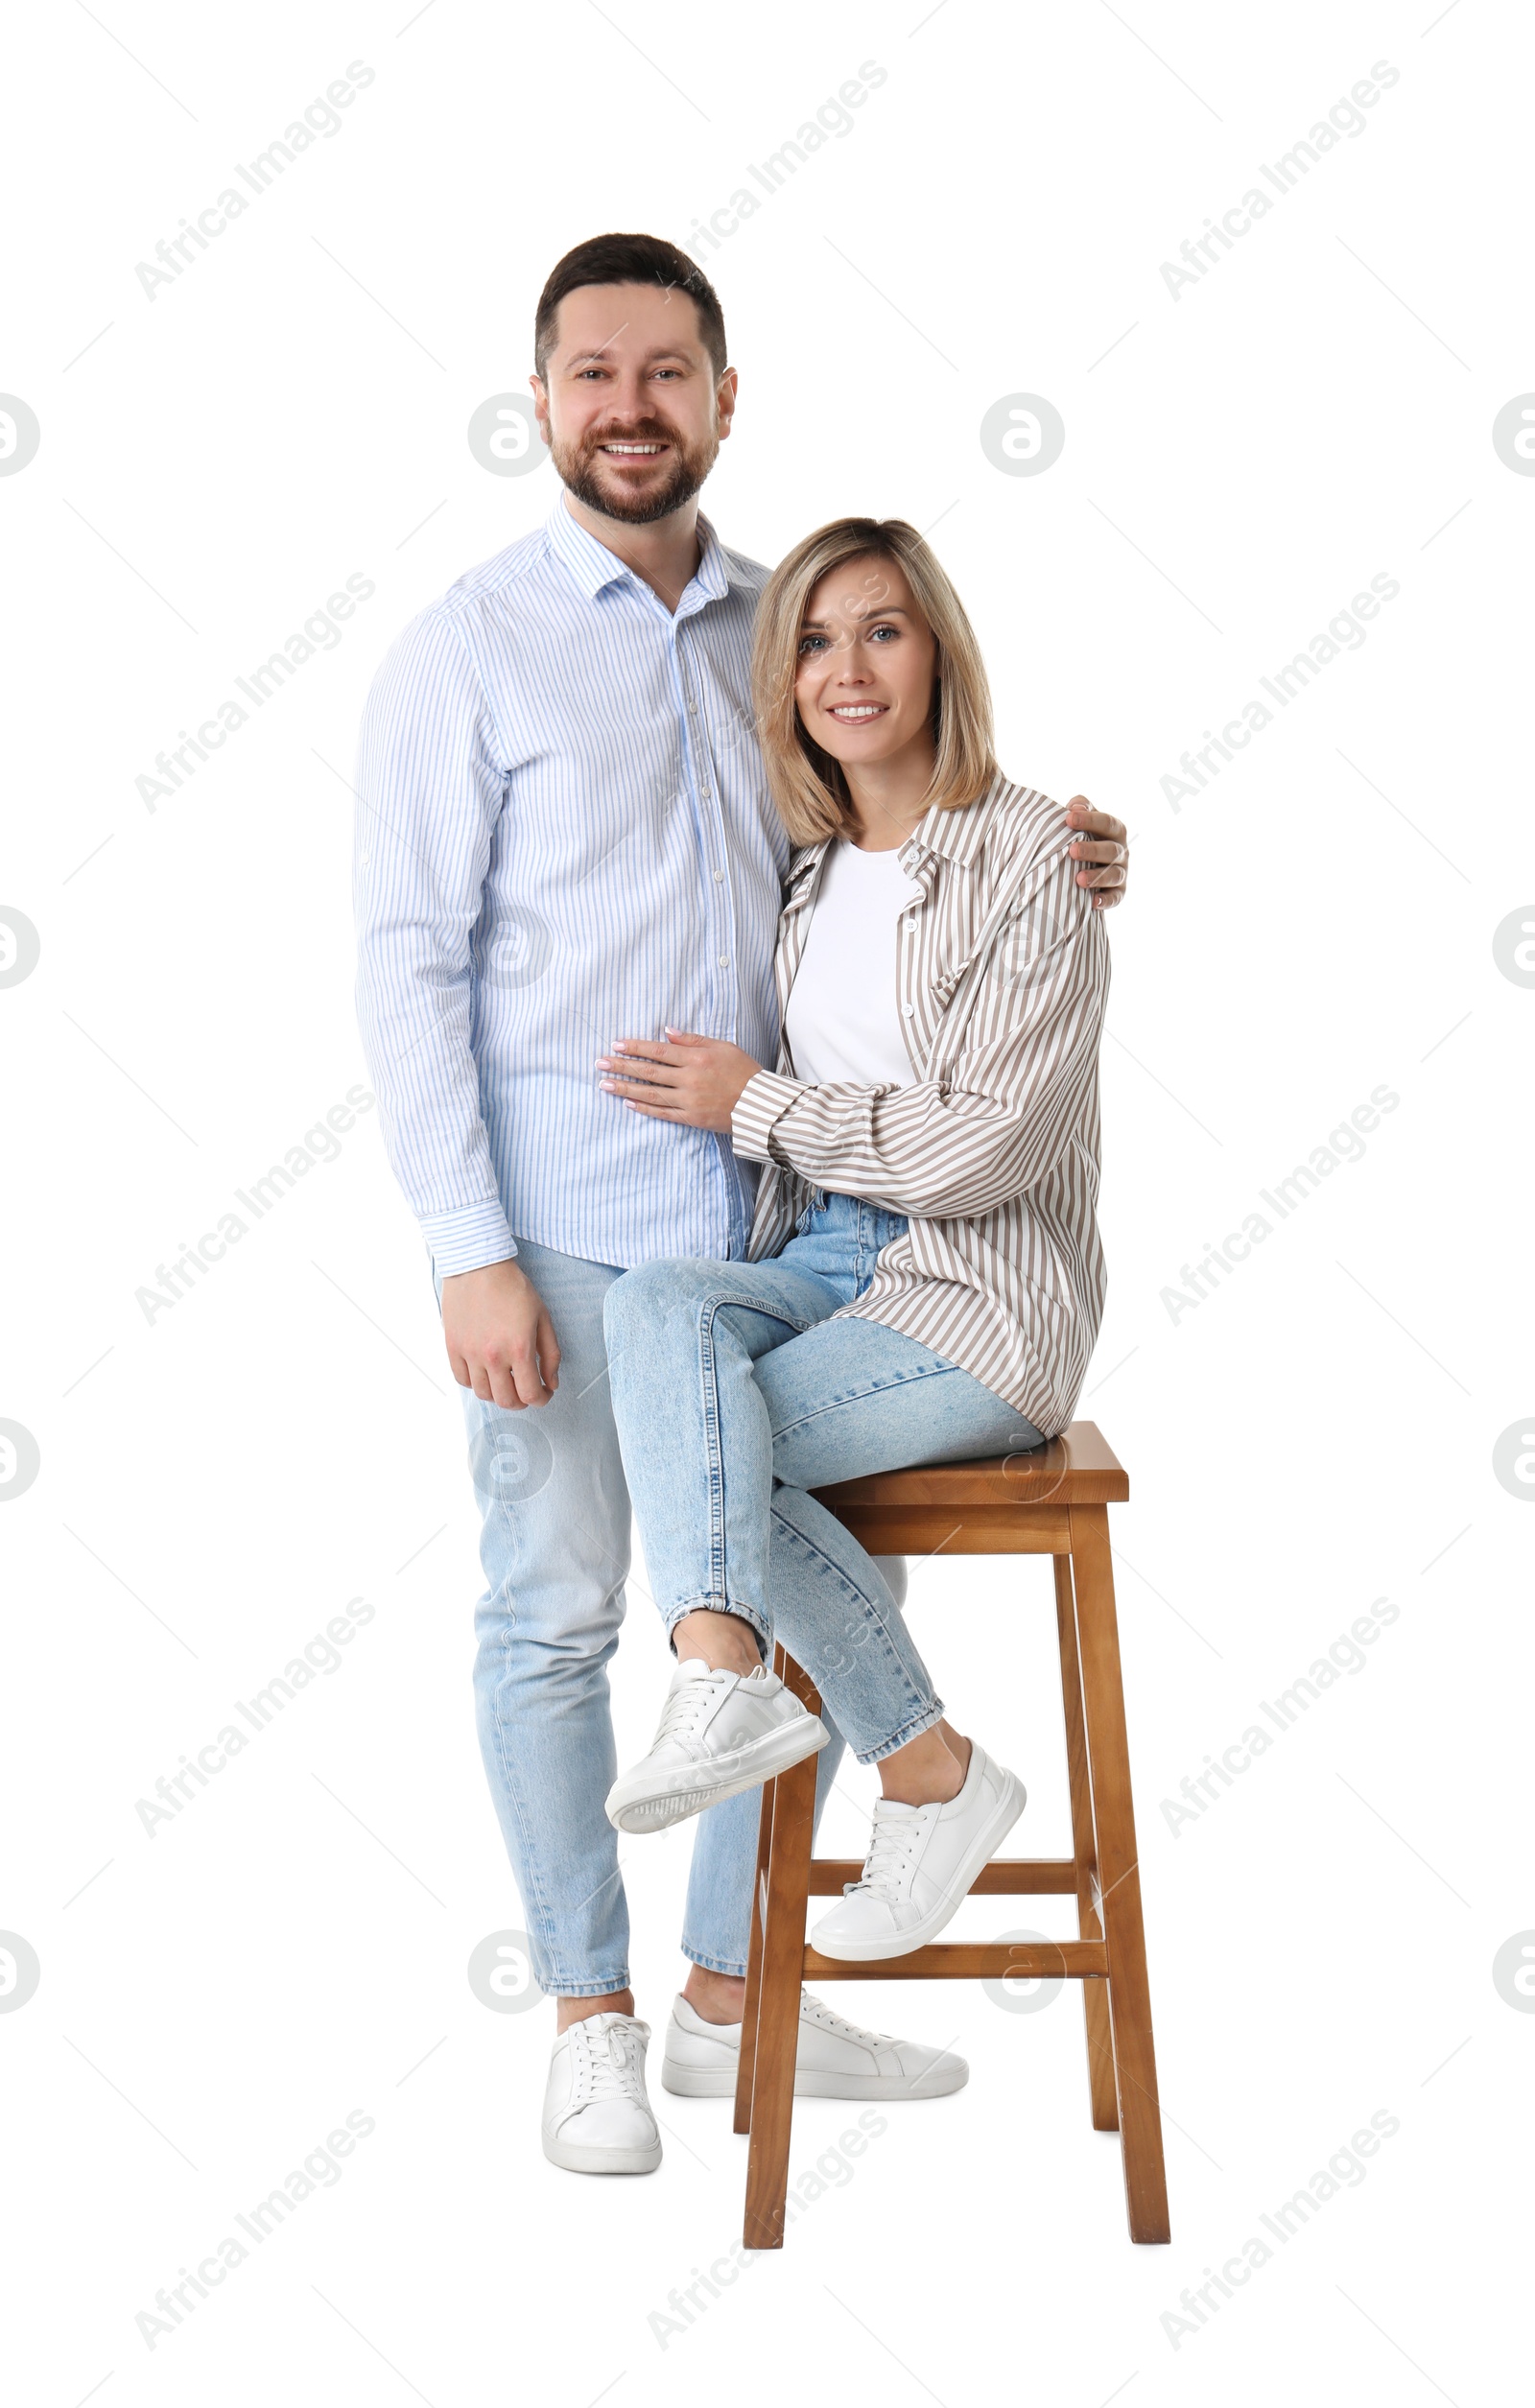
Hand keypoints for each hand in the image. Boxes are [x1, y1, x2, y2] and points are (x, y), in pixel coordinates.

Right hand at [440, 1257, 559, 1408]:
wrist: (479, 1266)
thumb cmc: (514, 1288)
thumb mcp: (543, 1317)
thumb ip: (550, 1355)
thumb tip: (551, 1383)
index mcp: (519, 1349)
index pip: (530, 1394)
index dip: (541, 1399)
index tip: (543, 1393)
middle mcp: (493, 1356)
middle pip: (506, 1401)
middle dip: (521, 1402)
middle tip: (526, 1391)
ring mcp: (469, 1353)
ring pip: (483, 1394)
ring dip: (498, 1394)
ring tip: (506, 1382)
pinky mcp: (452, 1347)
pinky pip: (462, 1380)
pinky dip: (475, 1383)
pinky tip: (485, 1372)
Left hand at [596, 1028, 758, 1129]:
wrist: (761, 1105)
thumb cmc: (744, 1072)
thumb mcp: (722, 1047)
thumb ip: (693, 1040)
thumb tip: (667, 1031)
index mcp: (697, 1058)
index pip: (658, 1051)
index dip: (635, 1047)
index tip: (616, 1045)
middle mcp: (690, 1079)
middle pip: (649, 1071)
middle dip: (622, 1066)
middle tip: (600, 1063)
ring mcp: (689, 1100)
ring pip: (650, 1093)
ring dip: (625, 1087)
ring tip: (604, 1084)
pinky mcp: (691, 1118)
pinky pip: (662, 1113)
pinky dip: (644, 1108)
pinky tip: (627, 1102)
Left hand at [1064, 796, 1128, 909]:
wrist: (1082, 865)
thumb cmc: (1080, 837)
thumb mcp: (1081, 819)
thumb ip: (1079, 807)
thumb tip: (1074, 807)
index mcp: (1114, 831)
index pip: (1107, 823)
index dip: (1089, 820)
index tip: (1069, 819)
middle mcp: (1121, 851)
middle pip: (1112, 850)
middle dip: (1092, 850)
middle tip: (1072, 851)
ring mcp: (1121, 872)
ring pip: (1115, 874)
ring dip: (1098, 876)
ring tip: (1079, 879)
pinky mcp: (1119, 892)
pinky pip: (1115, 897)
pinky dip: (1106, 900)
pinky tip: (1092, 901)